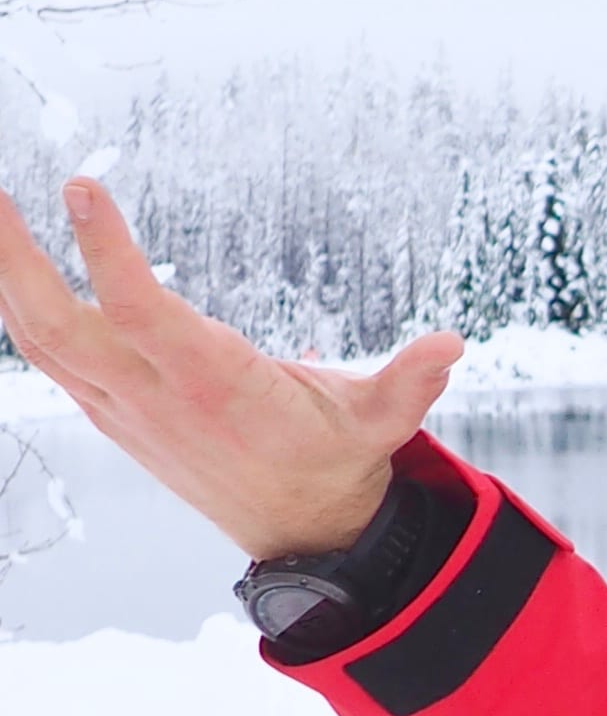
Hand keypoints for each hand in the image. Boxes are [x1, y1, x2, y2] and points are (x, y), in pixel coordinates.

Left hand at [0, 177, 461, 562]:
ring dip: (7, 277)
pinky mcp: (112, 410)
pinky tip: (13, 271)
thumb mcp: (381, 424)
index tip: (81, 185)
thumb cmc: (334, 461)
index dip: (105, 249)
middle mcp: (154, 396)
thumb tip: (452, 345)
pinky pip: (47, 354)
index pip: (142, 309)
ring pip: (39, 338)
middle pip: (56, 323)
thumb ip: (411, 384)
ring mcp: (123, 406)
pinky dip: (20, 309)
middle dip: (17, 258)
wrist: (297, 531)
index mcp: (214, 386)